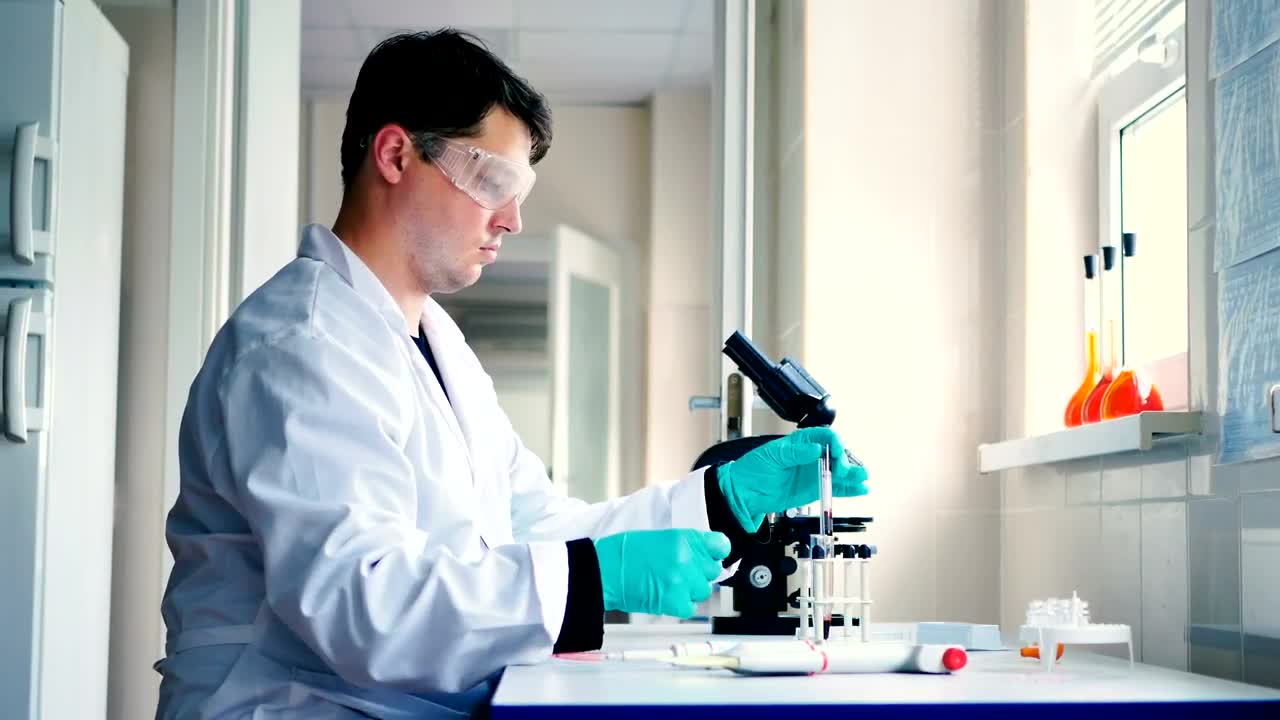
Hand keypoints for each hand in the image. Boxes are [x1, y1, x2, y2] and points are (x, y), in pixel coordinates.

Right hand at [594, 529, 730, 617]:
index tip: (711, 556)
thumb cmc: (626, 552)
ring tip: (668, 584)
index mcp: (684, 538)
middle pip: (712, 571)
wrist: (603, 570)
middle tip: (680, 572)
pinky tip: (665, 596)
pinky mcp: (675, 602)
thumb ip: (686, 545)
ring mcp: (682, 582)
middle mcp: (688, 559)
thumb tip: (705, 557)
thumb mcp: (661, 538)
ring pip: (703, 590)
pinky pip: (690, 607)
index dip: (715, 552)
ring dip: (690, 589)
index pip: (721, 545)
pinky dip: (680, 604)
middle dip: (699, 573)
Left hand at [717, 427, 868, 531]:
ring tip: (862, 479)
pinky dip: (850, 489)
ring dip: (853, 474)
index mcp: (801, 442)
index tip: (837, 452)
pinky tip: (861, 489)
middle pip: (837, 453)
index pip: (825, 436)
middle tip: (843, 470)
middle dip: (845, 460)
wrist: (744, 493)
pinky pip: (837, 488)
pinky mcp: (816, 489)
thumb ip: (794, 453)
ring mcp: (816, 473)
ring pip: (840, 471)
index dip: (834, 443)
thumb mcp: (771, 456)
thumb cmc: (753, 469)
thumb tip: (815, 449)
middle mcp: (812, 456)